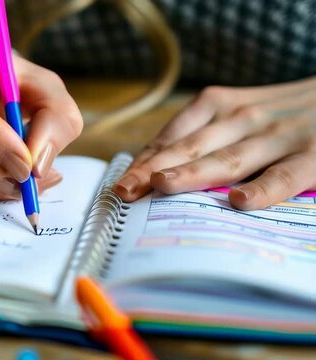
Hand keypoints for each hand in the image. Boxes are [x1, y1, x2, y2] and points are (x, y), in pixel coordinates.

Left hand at [113, 77, 315, 209]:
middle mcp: (242, 118)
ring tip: (162, 186)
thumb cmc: (281, 111)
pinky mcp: (313, 155)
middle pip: (190, 147)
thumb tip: (155, 172)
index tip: (121, 185)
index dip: (145, 162)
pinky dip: (262, 188)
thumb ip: (205, 135)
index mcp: (219, 105)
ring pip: (228, 160)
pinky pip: (284, 175)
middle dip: (153, 170)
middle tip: (126, 192)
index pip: (173, 137)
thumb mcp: (237, 111)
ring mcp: (277, 136)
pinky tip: (239, 202)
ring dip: (192, 173)